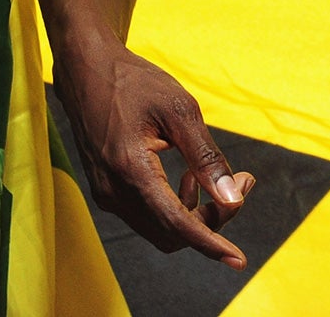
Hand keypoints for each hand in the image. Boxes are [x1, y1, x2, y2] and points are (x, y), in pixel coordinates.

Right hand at [56, 34, 255, 266]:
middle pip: (172, 233)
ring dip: (196, 213)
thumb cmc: (134, 83)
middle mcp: (113, 192)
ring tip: (221, 176)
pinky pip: (148, 216)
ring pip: (160, 229)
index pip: (177, 224)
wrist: (87, 71)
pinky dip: (176, 207)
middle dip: (212, 218)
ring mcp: (107, 194)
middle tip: (242, 182)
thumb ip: (206, 156)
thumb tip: (232, 198)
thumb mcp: (179, 109)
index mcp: (131, 170)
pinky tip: (188, 176)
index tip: (238, 260)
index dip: (210, 243)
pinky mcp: (107, 191)